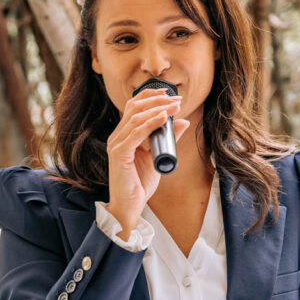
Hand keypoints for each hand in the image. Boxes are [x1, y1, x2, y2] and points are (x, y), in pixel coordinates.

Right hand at [105, 90, 190, 238]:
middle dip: (157, 100)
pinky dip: (150, 123)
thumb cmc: (140, 184)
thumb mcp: (158, 157)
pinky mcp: (119, 154)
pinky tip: (163, 118)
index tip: (169, 93)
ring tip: (175, 106)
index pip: (133, 107)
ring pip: (136, 118)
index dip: (150, 96)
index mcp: (123, 135)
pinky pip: (135, 134)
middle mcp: (117, 137)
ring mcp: (116, 145)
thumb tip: (183, 122)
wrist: (129, 206)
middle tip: (177, 99)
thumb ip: (168, 139)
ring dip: (158, 109)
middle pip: (135, 108)